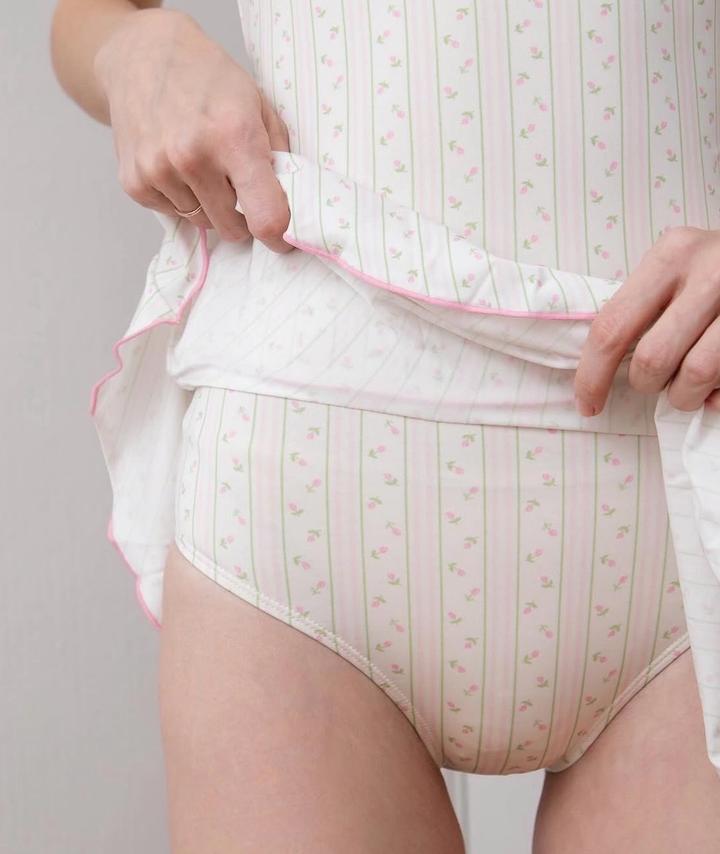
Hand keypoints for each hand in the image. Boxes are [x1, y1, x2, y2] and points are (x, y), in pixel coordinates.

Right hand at [93, 8, 291, 252]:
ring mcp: (158, 170)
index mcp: (233, 136)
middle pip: (232, 229)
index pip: (266, 217)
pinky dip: (182, 198)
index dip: (279, 235)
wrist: (142, 54)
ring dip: (210, 205)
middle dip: (242, 218)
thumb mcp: (258, 105)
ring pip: (202, 222)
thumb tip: (290, 208)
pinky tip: (178, 165)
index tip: (282, 238)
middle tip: (240, 189)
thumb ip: (279, 157)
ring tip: (205, 165)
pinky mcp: (133, 182)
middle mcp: (192, 156)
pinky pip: (173, 213)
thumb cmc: (208, 79)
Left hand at [574, 226, 719, 415]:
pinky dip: (718, 397)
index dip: (592, 376)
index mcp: (672, 255)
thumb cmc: (719, 271)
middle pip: (651, 360)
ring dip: (686, 396)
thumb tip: (601, 369)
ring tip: (693, 385)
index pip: (611, 327)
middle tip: (661, 379)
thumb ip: (644, 305)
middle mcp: (710, 272)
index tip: (588, 404)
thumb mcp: (680, 267)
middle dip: (650, 384)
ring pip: (694, 378)